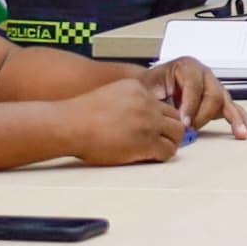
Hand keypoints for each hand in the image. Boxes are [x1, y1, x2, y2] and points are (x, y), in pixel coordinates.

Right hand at [62, 76, 189, 164]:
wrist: (69, 125)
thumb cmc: (80, 115)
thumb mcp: (109, 95)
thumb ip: (128, 101)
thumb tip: (136, 118)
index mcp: (137, 88)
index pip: (161, 102)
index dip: (159, 117)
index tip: (152, 127)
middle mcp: (147, 102)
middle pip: (175, 116)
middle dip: (170, 129)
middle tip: (161, 139)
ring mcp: (149, 121)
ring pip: (178, 132)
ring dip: (170, 142)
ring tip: (157, 149)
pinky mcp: (147, 141)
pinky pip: (168, 150)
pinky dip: (163, 155)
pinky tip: (150, 157)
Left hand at [146, 57, 246, 136]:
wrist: (151, 85)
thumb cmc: (150, 86)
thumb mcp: (147, 88)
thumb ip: (156, 100)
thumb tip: (167, 117)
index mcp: (187, 66)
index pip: (194, 86)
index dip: (190, 105)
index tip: (184, 123)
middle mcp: (204, 74)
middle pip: (213, 94)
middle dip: (204, 115)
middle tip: (192, 129)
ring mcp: (214, 86)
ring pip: (226, 102)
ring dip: (235, 119)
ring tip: (241, 134)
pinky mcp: (219, 99)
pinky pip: (233, 109)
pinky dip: (242, 120)